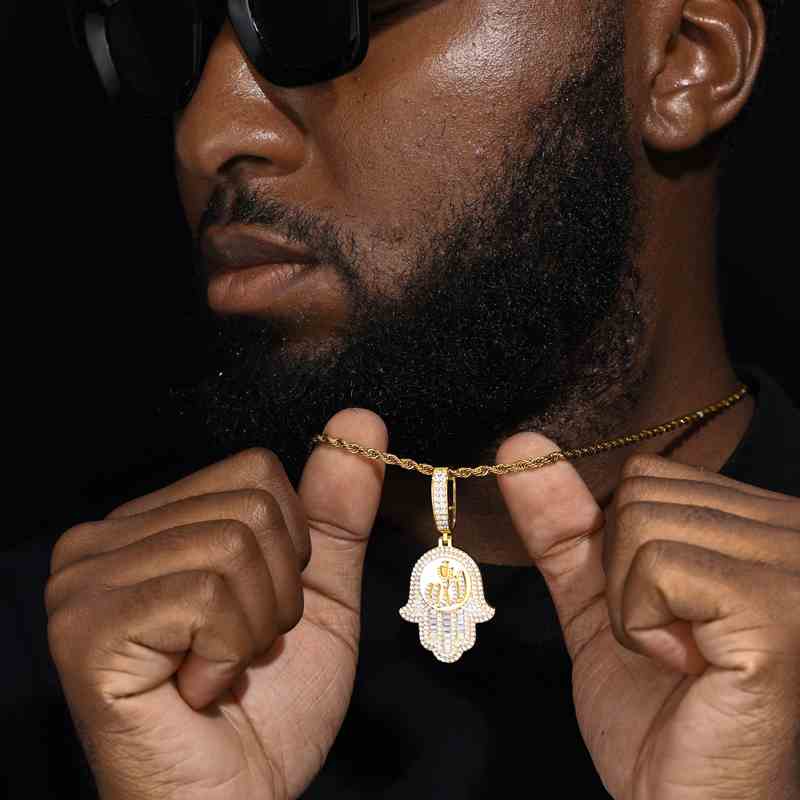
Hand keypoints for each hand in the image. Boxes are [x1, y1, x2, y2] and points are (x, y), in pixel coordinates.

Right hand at [45, 408, 386, 799]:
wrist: (235, 799)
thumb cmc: (270, 705)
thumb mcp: (317, 592)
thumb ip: (335, 508)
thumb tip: (360, 418)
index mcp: (152, 522)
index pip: (256, 470)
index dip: (289, 548)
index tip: (258, 610)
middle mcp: (103, 538)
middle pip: (251, 502)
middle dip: (277, 590)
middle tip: (237, 647)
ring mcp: (86, 579)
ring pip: (235, 543)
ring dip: (255, 626)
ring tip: (216, 669)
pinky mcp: (87, 626)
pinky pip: (207, 593)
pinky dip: (228, 652)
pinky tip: (195, 690)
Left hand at [495, 435, 799, 799]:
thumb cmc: (654, 708)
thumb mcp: (597, 597)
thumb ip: (563, 521)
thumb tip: (521, 449)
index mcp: (757, 521)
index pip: (646, 475)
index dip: (622, 549)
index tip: (658, 610)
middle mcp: (790, 530)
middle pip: (640, 493)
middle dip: (624, 575)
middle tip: (669, 640)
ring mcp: (791, 567)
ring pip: (642, 525)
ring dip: (633, 605)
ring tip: (681, 656)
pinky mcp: (777, 612)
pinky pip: (657, 569)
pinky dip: (644, 625)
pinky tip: (688, 667)